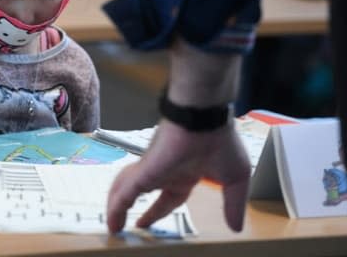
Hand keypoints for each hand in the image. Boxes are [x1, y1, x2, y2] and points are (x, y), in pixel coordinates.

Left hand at [106, 38, 249, 233]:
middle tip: (121, 224)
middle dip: (131, 208)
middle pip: (142, 193)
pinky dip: (116, 209)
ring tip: (111, 226)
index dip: (158, 211)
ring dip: (117, 209)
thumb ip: (233, 204)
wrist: (203, 118)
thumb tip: (236, 228)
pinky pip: (124, 193)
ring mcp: (151, 169)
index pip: (170, 197)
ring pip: (127, 191)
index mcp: (186, 173)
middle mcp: (165, 171)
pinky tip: (112, 223)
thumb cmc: (221, 142)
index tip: (146, 221)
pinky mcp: (142, 170)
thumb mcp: (236, 180)